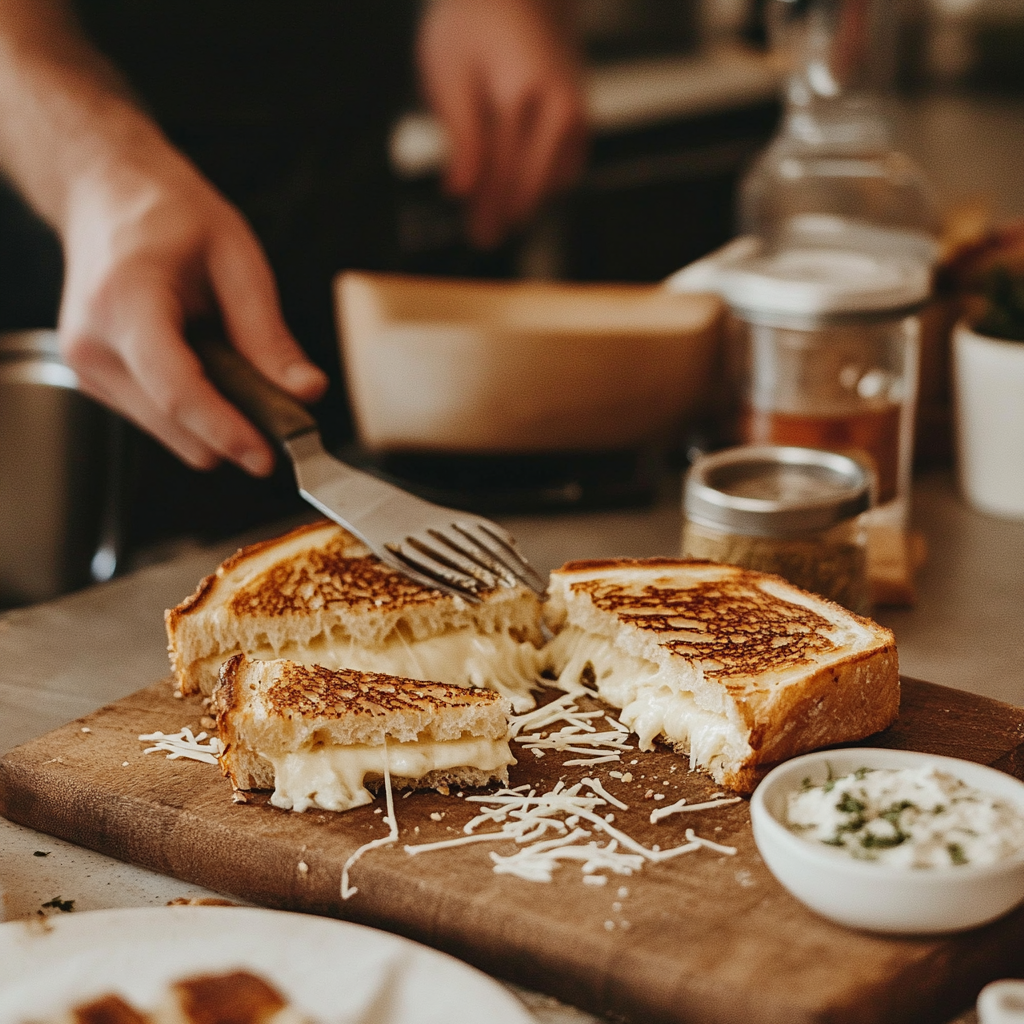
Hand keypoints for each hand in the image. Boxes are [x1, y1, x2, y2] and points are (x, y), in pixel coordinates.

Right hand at [58, 132, 327, 474]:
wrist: (107, 195)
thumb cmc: (170, 215)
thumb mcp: (236, 260)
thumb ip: (269, 335)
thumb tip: (306, 392)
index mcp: (125, 303)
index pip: (177, 392)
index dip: (227, 432)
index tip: (268, 457)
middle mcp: (93, 345)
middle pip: (176, 426)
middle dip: (233, 427)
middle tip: (279, 406)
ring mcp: (87, 368)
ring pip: (170, 433)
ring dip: (213, 417)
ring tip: (225, 358)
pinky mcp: (94, 382)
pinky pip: (160, 420)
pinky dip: (193, 408)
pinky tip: (198, 360)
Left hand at [416, 0, 586, 249]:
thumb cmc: (474, 25)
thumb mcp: (449, 71)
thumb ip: (459, 135)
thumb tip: (459, 191)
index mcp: (521, 93)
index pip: (505, 170)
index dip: (489, 209)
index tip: (476, 236)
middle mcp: (559, 106)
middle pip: (533, 180)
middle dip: (507, 213)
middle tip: (485, 239)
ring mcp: (577, 111)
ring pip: (555, 177)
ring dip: (526, 200)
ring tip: (496, 219)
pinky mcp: (583, 116)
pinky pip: (567, 164)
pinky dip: (543, 180)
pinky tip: (520, 190)